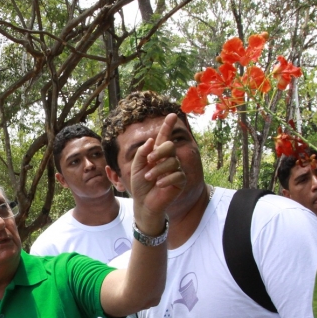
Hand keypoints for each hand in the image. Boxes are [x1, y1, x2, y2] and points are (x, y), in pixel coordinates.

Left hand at [129, 113, 185, 233]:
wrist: (144, 203)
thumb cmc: (140, 185)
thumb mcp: (136, 168)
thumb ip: (141, 154)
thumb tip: (150, 141)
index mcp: (157, 154)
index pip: (164, 137)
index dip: (168, 126)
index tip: (172, 114)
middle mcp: (168, 159)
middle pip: (170, 146)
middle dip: (159, 152)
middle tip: (149, 161)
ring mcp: (176, 169)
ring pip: (172, 162)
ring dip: (158, 170)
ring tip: (149, 178)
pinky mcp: (180, 181)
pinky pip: (177, 175)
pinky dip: (166, 179)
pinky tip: (159, 184)